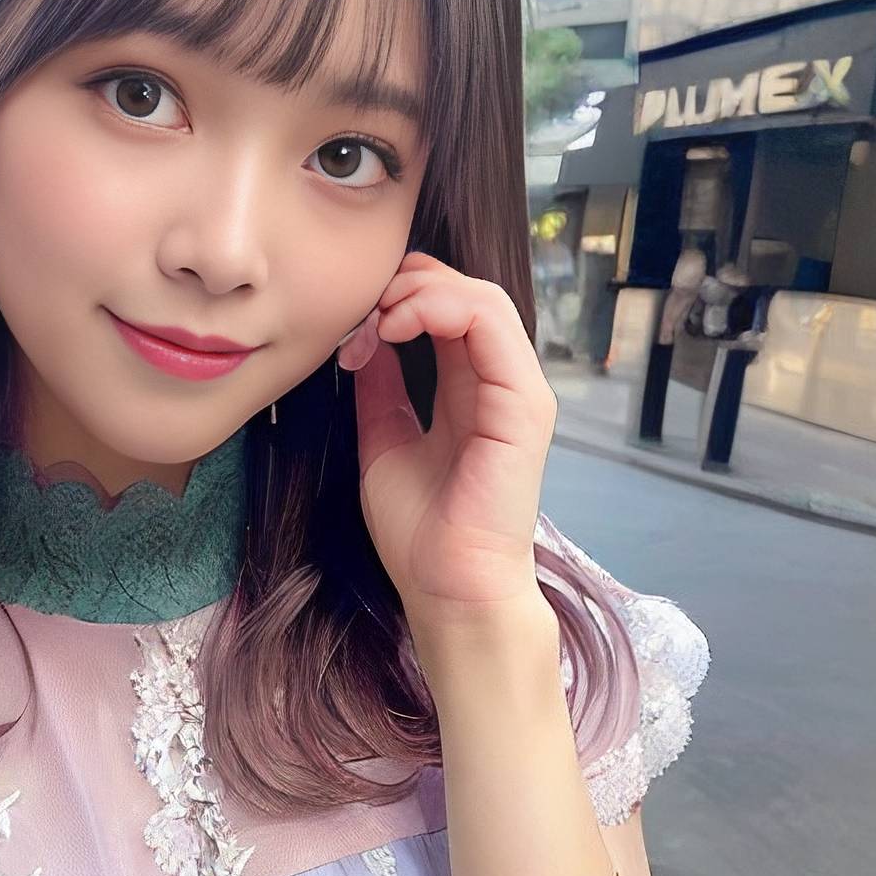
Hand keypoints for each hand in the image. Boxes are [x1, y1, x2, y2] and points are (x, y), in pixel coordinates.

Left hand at [337, 250, 556, 634]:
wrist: (447, 589)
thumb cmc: (421, 533)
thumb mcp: (385, 441)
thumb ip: (382, 388)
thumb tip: (366, 338)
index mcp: (471, 391)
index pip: (448, 312)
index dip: (398, 301)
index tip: (351, 331)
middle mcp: (501, 384)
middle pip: (465, 293)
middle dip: (407, 285)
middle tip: (361, 313)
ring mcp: (519, 391)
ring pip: (481, 296)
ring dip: (420, 291)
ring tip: (378, 318)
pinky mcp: (524, 404)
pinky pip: (490, 322)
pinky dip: (438, 307)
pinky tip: (395, 326)